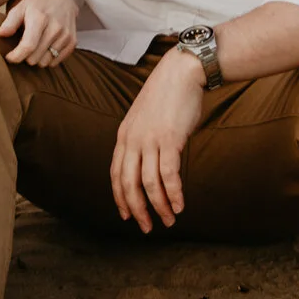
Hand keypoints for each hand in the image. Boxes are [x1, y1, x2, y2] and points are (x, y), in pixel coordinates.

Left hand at [0, 0, 77, 65]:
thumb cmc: (36, 4)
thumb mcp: (20, 7)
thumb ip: (10, 22)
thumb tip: (0, 34)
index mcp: (40, 18)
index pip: (28, 46)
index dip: (16, 56)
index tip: (9, 57)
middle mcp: (55, 27)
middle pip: (35, 58)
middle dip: (25, 57)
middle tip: (23, 47)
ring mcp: (65, 35)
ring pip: (45, 62)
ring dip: (37, 58)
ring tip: (34, 47)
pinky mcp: (72, 41)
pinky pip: (56, 61)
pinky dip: (48, 59)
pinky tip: (44, 48)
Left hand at [111, 50, 205, 232]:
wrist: (182, 71)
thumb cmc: (168, 95)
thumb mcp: (146, 118)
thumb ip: (144, 139)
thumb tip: (151, 162)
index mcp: (124, 135)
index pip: (116, 174)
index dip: (120, 197)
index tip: (127, 215)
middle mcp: (132, 140)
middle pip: (128, 184)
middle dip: (137, 209)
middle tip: (146, 227)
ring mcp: (150, 140)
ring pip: (148, 183)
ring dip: (159, 206)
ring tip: (168, 221)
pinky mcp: (169, 139)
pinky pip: (168, 175)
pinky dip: (173, 194)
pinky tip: (179, 206)